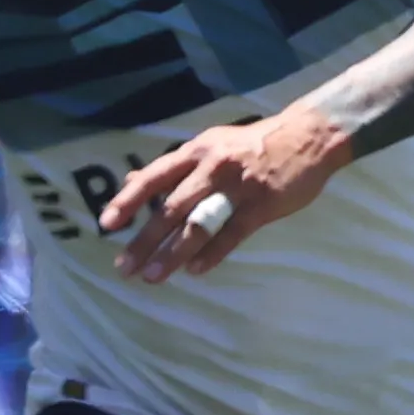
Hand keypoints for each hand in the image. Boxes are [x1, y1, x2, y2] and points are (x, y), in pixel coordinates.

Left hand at [101, 109, 353, 280]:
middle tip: (123, 267)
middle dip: (144, 240)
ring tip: (153, 277)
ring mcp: (237, 188)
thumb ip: (174, 166)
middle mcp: (211, 168)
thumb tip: (132, 179)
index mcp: (196, 152)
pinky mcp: (261, 206)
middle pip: (170, 209)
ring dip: (172, 254)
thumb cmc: (253, 144)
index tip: (106, 224)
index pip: (154, 177)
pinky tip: (195, 271)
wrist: (306, 137)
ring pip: (198, 225)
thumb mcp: (210, 144)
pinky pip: (231, 235)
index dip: (128, 200)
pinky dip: (211, 255)